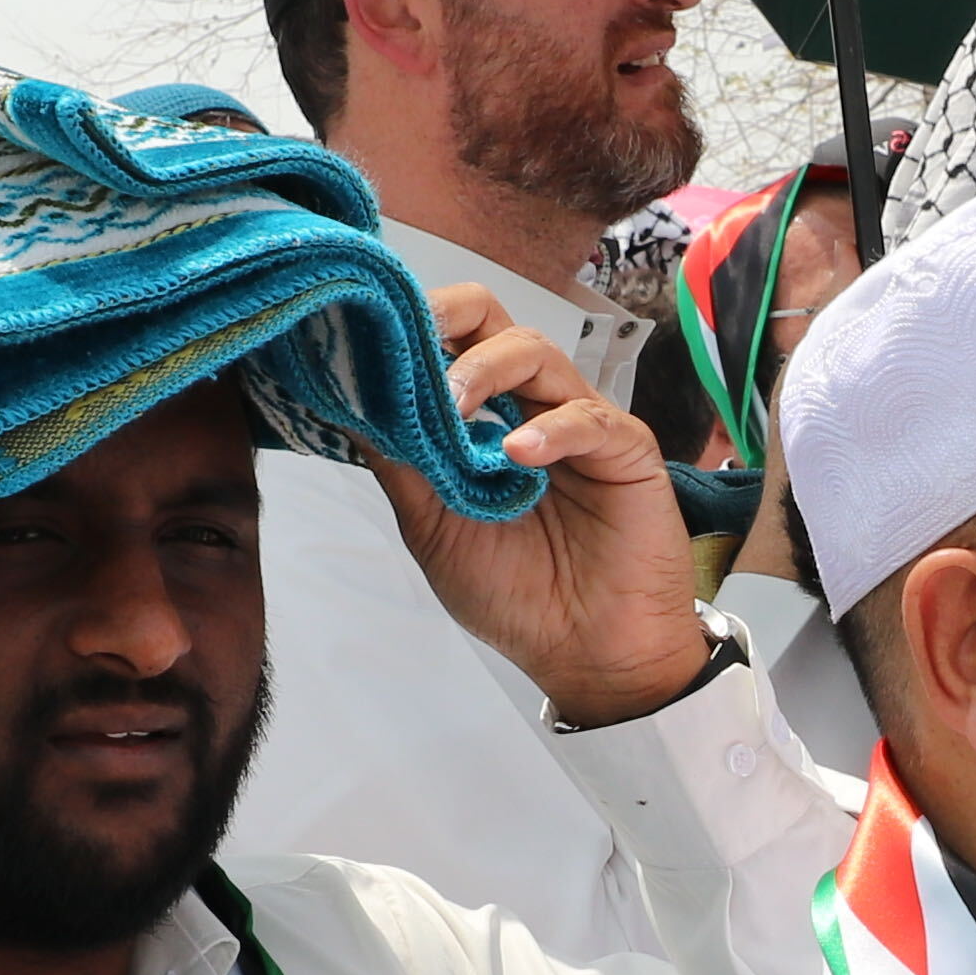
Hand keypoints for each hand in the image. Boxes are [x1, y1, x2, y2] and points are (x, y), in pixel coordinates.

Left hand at [376, 290, 719, 727]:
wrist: (586, 657)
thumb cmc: (516, 595)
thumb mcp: (432, 526)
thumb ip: (401, 463)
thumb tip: (349, 402)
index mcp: (484, 421)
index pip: (450, 345)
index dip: (412, 330)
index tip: (365, 334)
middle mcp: (531, 408)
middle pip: (495, 324)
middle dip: (449, 317)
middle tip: (412, 338)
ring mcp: (580, 424)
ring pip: (536, 354)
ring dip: (486, 369)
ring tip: (455, 402)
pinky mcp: (626, 449)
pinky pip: (589, 417)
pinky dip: (552, 428)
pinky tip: (520, 454)